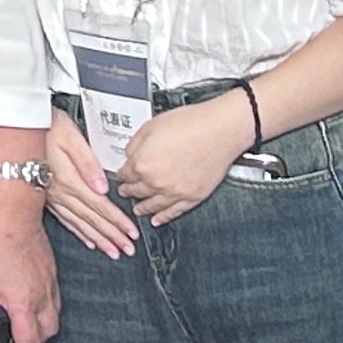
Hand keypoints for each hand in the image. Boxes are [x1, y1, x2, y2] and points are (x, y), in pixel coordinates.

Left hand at [0, 196, 58, 342]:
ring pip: (52, 313)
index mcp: (23, 303)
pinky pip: (51, 294)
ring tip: (21, 320)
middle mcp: (42, 294)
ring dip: (40, 322)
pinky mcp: (49, 267)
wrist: (12, 211)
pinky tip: (25, 295)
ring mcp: (48, 280)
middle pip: (47, 332)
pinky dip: (42, 302)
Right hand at [43, 108, 135, 259]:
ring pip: (79, 223)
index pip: (100, 206)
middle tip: (127, 249)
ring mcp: (52, 197)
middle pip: (92, 219)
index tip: (131, 233)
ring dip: (98, 239)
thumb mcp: (70, 137)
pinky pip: (65, 220)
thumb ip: (87, 163)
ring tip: (112, 251)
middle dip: (112, 236)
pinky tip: (88, 240)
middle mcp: (60, 192)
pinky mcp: (45, 196)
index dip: (117, 221)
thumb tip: (102, 187)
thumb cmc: (45, 127)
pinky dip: (79, 232)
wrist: (16, 127)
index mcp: (69, 179)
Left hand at [112, 91, 251, 228]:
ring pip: (152, 205)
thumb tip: (130, 154)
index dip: (121, 174)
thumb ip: (136, 143)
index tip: (121, 175)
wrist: (220, 130)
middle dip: (128, 191)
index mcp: (142, 163)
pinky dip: (163, 217)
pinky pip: (173, 212)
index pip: (125, 174)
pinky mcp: (192, 197)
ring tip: (137, 209)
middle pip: (136, 191)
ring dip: (142, 208)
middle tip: (124, 192)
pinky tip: (157, 219)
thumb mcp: (151, 125)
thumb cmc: (191, 123)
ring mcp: (174, 192)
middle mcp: (156, 181)